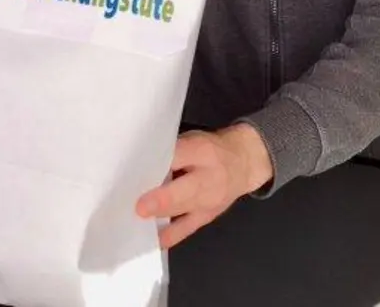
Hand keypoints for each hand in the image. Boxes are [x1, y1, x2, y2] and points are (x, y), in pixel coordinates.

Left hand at [135, 124, 273, 248]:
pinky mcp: (207, 216)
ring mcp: (210, 200)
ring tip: (138, 220)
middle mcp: (208, 177)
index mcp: (202, 151)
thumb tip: (140, 166)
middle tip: (140, 208)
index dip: (159, 164)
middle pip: (185, 189)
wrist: (243, 164)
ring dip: (160, 216)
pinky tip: (153, 239)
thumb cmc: (211, 149)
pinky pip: (187, 228)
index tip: (136, 171)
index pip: (179, 156)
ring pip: (184, 210)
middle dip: (162, 199)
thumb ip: (172, 152)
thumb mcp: (193, 140)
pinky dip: (169, 235)